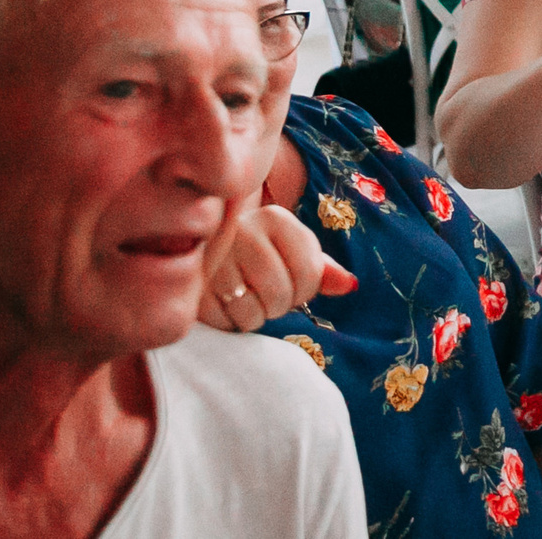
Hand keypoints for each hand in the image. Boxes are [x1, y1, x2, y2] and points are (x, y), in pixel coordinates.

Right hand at [198, 201, 356, 333]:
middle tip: (265, 296)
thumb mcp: (289, 251)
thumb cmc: (255, 252)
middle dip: (278, 306)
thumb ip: (320, 268)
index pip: (310, 272)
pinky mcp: (191, 282)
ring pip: (252, 312)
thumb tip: (350, 285)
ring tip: (244, 300)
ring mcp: (213, 256)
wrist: (196, 246)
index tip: (292, 287)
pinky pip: (223, 321)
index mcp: (275, 218)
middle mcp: (244, 230)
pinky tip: (223, 305)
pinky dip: (229, 323)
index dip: (305, 291)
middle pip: (281, 294)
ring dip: (254, 317)